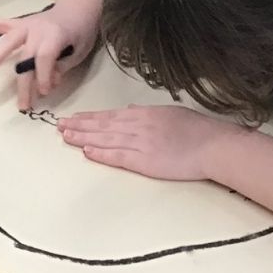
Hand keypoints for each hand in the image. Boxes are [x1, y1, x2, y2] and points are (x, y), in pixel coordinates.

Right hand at [0, 5, 95, 109]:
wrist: (77, 7)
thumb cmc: (80, 31)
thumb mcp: (78, 51)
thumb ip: (61, 66)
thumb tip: (47, 83)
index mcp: (55, 35)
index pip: (45, 57)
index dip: (44, 76)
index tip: (44, 92)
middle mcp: (37, 29)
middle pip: (25, 56)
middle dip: (23, 80)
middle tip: (22, 103)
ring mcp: (26, 25)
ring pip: (8, 40)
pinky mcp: (19, 24)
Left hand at [58, 104, 243, 181]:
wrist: (213, 145)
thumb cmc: (196, 128)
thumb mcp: (168, 112)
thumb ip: (146, 113)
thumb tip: (129, 111)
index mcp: (143, 114)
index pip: (109, 115)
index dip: (89, 118)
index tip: (74, 118)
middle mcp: (137, 126)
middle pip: (102, 126)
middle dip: (79, 126)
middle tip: (59, 126)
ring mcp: (140, 144)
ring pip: (105, 140)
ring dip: (83, 138)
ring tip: (66, 136)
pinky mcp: (146, 162)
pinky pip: (118, 157)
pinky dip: (101, 154)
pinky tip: (86, 152)